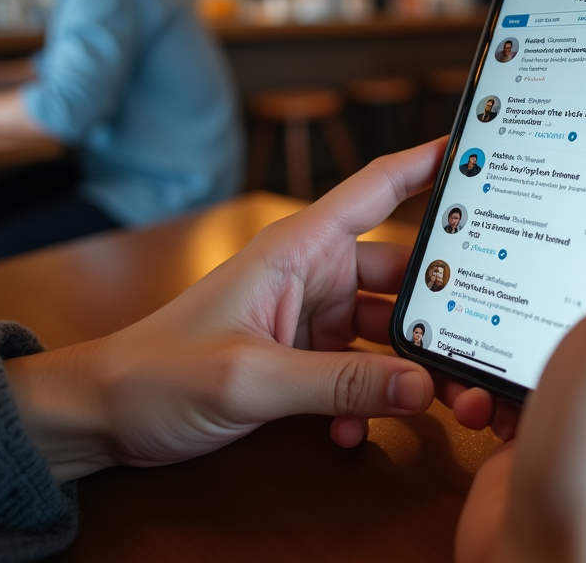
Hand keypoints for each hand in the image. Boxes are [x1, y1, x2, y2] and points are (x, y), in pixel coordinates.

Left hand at [6, 139, 490, 481]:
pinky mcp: (302, 356)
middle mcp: (312, 276)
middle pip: (399, 277)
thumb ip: (337, 382)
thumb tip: (418, 386)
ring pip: (384, 332)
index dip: (425, 166)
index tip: (475, 154)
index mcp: (299, 250)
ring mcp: (310, 318)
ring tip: (435, 401)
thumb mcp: (251, 377)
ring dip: (406, 369)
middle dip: (437, 311)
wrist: (106, 414)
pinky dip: (364, 400)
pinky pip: (357, 372)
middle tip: (478, 339)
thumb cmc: (157, 371)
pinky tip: (355, 430)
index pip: (376, 190)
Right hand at [456, 164, 585, 562]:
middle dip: (543, 250)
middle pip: (584, 269)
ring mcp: (583, 389)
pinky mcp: (538, 417)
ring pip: (533, 315)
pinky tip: (476, 387)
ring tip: (476, 312)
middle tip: (502, 224)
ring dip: (501, 313)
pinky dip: (478, 369)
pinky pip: (499, 366)